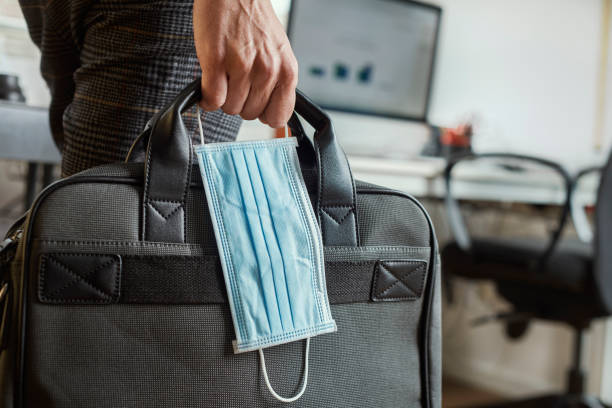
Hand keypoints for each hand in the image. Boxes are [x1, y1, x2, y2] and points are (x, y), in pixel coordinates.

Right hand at [193, 0, 297, 127]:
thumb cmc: (253, 21)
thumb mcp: (278, 54)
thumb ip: (278, 83)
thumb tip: (272, 115)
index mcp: (287, 71)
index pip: (278, 117)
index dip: (263, 113)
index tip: (256, 105)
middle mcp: (268, 71)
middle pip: (250, 114)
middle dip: (240, 101)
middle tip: (236, 81)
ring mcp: (243, 67)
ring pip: (230, 108)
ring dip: (223, 96)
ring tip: (224, 75)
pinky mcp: (217, 61)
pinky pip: (212, 98)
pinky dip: (206, 97)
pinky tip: (208, 83)